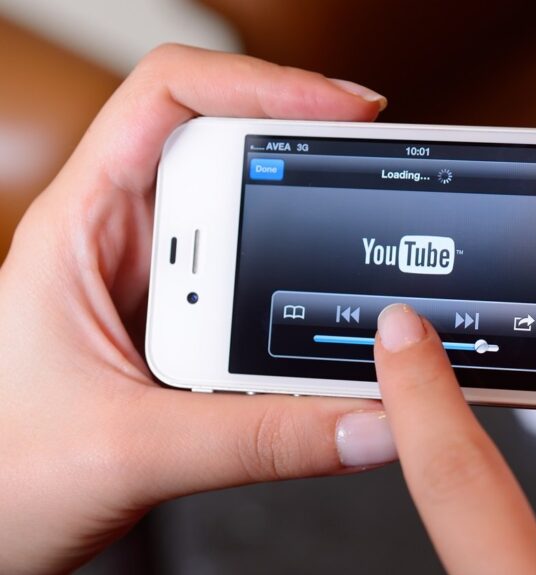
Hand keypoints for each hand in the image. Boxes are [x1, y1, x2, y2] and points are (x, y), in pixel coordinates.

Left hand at [0, 45, 397, 574]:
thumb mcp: (130, 452)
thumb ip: (260, 442)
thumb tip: (371, 420)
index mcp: (83, 230)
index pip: (170, 100)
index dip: (263, 83)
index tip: (344, 112)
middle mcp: (124, 247)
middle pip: (233, 159)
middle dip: (310, 171)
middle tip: (375, 191)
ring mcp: (158, 293)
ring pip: (254, 238)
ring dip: (308, 262)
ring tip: (359, 281)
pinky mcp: (183, 339)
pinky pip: (258, 305)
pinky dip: (302, 320)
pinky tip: (328, 348)